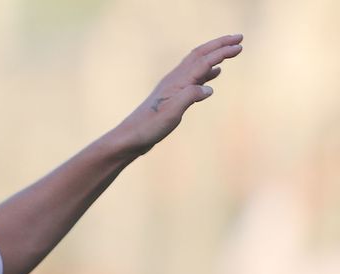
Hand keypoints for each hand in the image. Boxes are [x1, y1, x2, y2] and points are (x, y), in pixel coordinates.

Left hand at [113, 34, 243, 156]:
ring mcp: (173, 88)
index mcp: (177, 82)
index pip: (203, 61)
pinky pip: (194, 77)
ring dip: (214, 54)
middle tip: (239, 37)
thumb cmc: (149, 127)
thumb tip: (208, 89)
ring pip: (197, 64)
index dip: (222, 52)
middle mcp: (175, 80)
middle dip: (220, 44)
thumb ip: (189, 97)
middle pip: (200, 55)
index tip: (240, 46)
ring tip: (230, 50)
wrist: (130, 137)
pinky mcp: (172, 97)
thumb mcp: (171, 113)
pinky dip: (207, 71)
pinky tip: (214, 73)